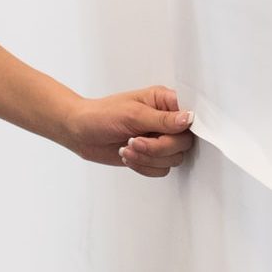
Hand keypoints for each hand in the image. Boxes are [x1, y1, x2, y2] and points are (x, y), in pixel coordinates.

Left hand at [59, 85, 195, 178]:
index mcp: (164, 101)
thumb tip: (189, 118)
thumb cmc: (102, 115)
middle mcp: (165, 120)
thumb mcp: (132, 114)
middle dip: (159, 147)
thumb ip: (163, 119)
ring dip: (148, 158)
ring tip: (128, 148)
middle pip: (184, 142)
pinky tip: (128, 156)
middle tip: (135, 141)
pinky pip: (162, 169)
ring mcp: (159, 139)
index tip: (169, 133)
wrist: (81, 133)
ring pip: (174, 158)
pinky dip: (144, 167)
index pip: (190, 114)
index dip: (185, 127)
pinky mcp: (151, 156)